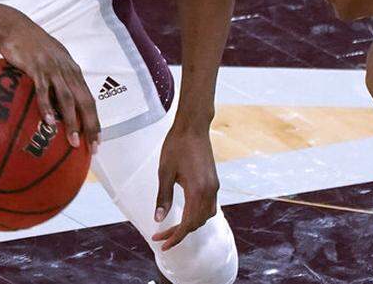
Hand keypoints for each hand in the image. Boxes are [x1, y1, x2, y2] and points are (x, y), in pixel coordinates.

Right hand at [0, 10, 99, 149]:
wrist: (15, 27)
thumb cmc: (33, 46)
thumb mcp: (53, 61)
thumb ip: (60, 78)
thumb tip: (61, 101)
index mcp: (73, 71)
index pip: (89, 99)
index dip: (95, 120)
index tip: (97, 140)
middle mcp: (67, 71)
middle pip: (84, 102)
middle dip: (90, 126)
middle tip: (92, 146)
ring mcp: (53, 69)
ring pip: (67, 99)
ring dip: (72, 122)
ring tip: (73, 141)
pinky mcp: (36, 68)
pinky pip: (44, 91)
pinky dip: (48, 107)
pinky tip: (50, 122)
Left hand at [151, 125, 218, 250]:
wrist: (193, 127)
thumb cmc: (176, 146)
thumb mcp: (164, 172)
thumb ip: (163, 198)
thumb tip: (159, 218)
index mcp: (197, 190)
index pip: (189, 223)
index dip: (176, 237)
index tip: (163, 244)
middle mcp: (210, 191)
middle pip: (198, 222)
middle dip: (181, 232)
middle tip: (161, 236)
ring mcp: (214, 186)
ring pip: (206, 215)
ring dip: (191, 224)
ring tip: (173, 227)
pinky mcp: (213, 181)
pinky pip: (208, 205)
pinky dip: (197, 214)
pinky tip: (185, 212)